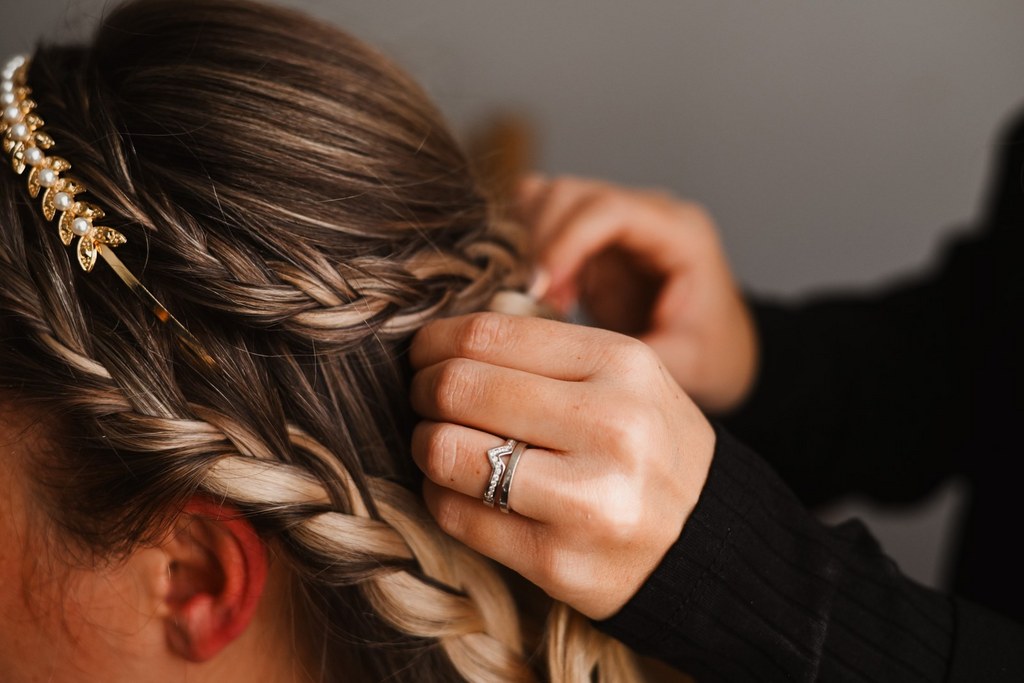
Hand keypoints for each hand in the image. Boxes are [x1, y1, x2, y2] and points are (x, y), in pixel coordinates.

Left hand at [409, 312, 714, 619]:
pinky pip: (457, 515)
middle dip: (422, 391)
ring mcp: (586, 499)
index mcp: (621, 364)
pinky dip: (441, 496)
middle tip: (423, 400)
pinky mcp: (558, 560)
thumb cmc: (648, 446)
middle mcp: (610, 426)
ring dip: (425, 444)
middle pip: (458, 388)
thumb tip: (444, 339)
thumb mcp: (623, 376)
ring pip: (446, 451)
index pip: (488, 334)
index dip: (434, 342)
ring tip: (438, 444)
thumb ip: (544, 350)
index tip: (423, 355)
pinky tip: (459, 490)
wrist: (710, 542)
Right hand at [519, 175, 756, 412]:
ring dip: (529, 245)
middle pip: (572, 194)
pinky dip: (528, 246)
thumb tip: (558, 352)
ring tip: (538, 300)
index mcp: (681, 234)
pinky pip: (546, 216)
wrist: (720, 348)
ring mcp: (620, 218)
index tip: (540, 287)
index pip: (610, 209)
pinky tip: (538, 288)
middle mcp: (649, 213)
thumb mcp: (680, 364)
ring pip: (551, 199)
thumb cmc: (709, 354)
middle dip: (539, 243)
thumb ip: (626, 356)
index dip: (565, 241)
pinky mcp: (595, 234)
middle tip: (533, 301)